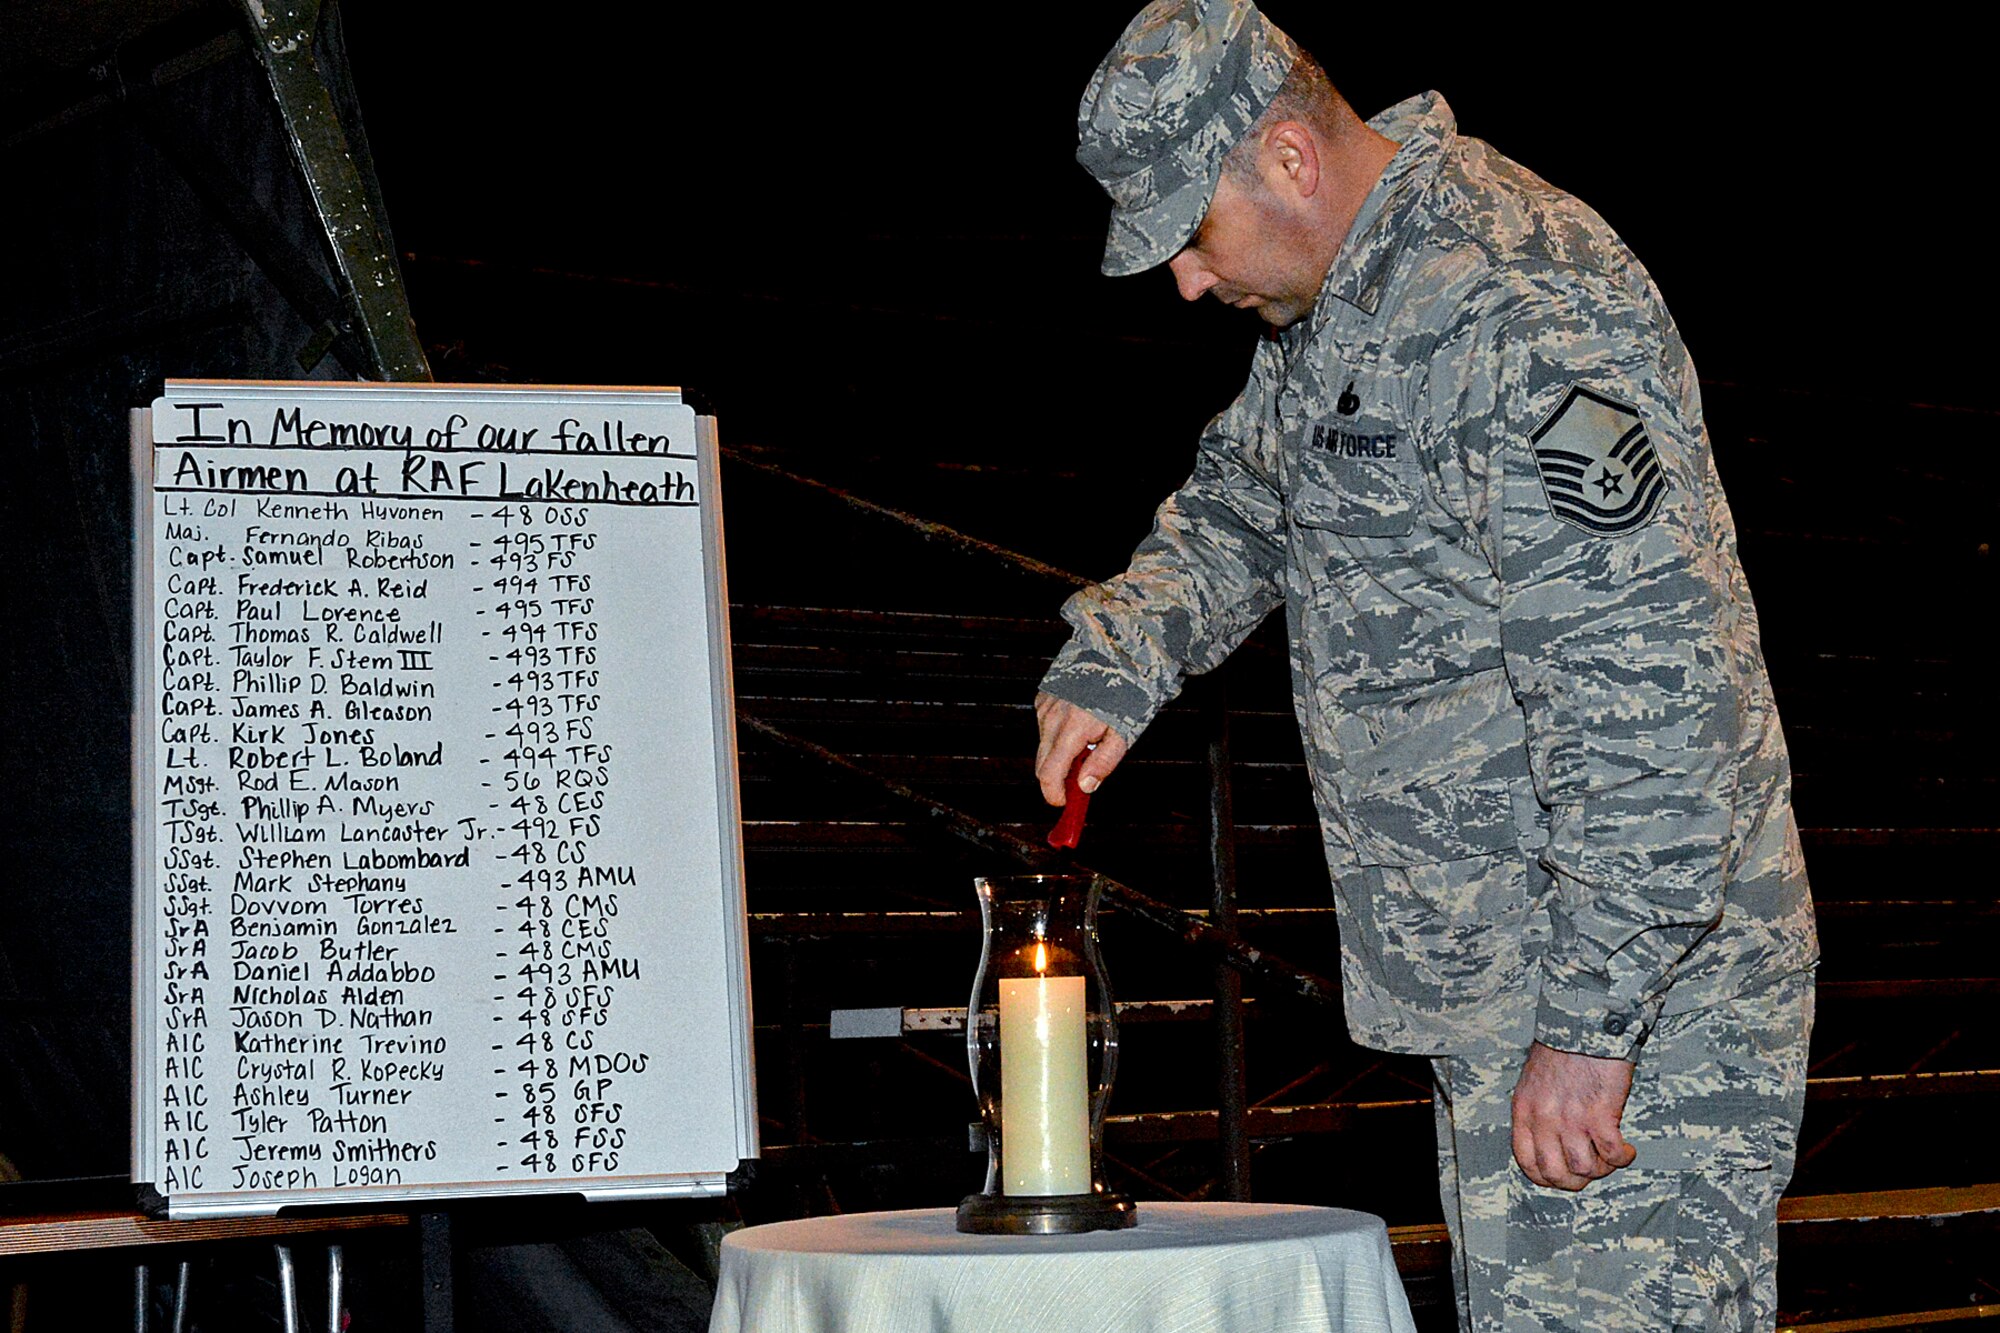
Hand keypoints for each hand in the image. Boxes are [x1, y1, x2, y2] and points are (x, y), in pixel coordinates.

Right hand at [1033, 693, 1129, 805]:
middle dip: (1058, 777)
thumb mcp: (1124, 733)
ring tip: (1089, 739)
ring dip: (1060, 753)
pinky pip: (1045, 726)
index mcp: (1072, 729)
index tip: (1065, 802)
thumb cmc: (1127, 691)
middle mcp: (1051, 717)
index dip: (1054, 794)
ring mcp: (1045, 706)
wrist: (1117, 650)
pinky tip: (1079, 721)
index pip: (1048, 774)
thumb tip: (1085, 787)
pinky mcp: (1043, 697)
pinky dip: (1058, 733)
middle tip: (1082, 778)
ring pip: (1044, 745)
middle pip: (1042, 764)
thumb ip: (1103, 762)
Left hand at [1509, 1041, 1637, 1190]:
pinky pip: (1612, 1154)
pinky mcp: (1600, 1115)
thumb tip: (1549, 1139)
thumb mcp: (1534, 1081)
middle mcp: (1544, 1119)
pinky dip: (1622, 1157)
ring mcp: (1571, 1119)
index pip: (1526, 1161)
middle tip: (1591, 1171)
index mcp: (1524, 1111)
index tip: (1563, 1176)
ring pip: (1584, 1169)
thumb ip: (1538, 1110)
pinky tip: (1627, 1149)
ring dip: (1602, 1169)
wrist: (1584, 1025)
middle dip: (1575, 1181)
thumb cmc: (1562, 1048)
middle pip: (1554, 1173)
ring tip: (1611, 1156)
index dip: (1546, 1178)